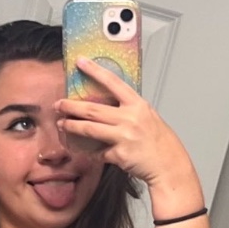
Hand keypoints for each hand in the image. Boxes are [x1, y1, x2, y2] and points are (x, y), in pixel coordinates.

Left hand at [57, 59, 203, 214]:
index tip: (81, 62)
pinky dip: (92, 152)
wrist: (169, 165)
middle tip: (59, 105)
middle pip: (92, 109)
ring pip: (89, 129)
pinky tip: (86, 151)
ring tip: (62, 125)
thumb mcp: (148, 117)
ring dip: (72, 127)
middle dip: (71, 107)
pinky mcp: (119, 155)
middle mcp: (130, 118)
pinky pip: (99, 152)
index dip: (95, 71)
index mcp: (137, 105)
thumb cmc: (160, 142)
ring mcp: (124, 136)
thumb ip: (129, 110)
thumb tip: (108, 106)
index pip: (113, 82)